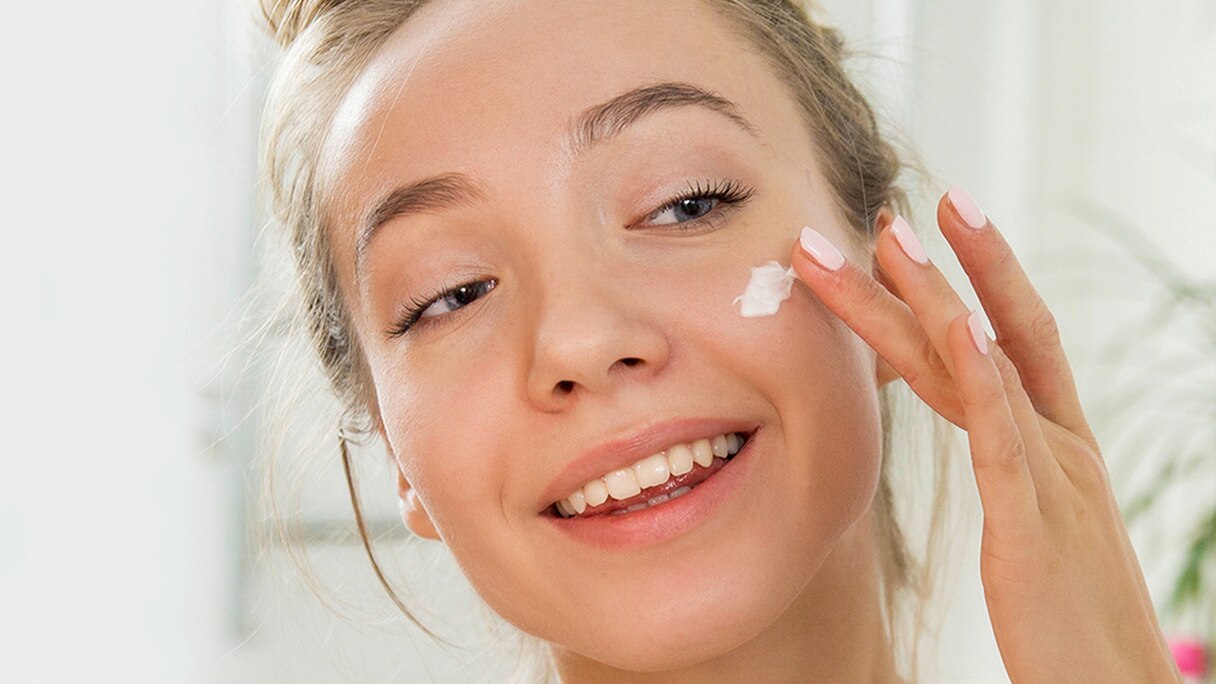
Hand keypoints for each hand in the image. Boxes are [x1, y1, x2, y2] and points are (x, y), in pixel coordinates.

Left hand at [788, 187, 1181, 682]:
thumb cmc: (1072, 626)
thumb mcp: (1037, 532)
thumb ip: (1014, 478)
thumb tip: (986, 440)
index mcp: (1058, 451)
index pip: (1013, 343)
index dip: (976, 279)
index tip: (926, 227)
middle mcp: (1059, 451)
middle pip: (990, 338)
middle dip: (940, 269)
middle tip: (891, 209)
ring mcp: (1052, 484)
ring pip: (982, 372)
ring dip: (932, 298)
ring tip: (890, 237)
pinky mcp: (1034, 532)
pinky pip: (1004, 443)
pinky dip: (982, 379)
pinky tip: (957, 325)